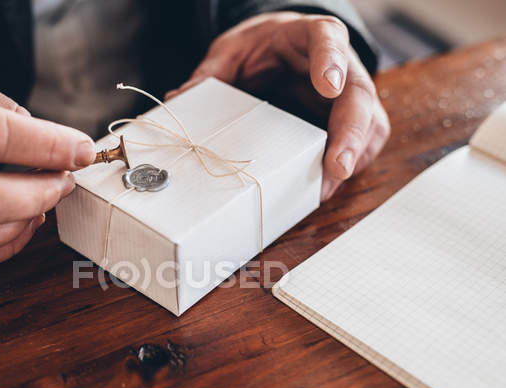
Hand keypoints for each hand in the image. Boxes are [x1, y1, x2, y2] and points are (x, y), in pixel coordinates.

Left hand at [167, 12, 390, 200]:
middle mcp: (341, 66)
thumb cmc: (261, 48)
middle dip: (351, 133)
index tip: (328, 84)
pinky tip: (322, 188)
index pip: (328, 39)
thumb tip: (179, 100)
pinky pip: (361, 147)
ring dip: (351, 160)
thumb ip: (212, 73)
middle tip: (336, 166)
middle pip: (359, 95)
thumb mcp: (231, 51)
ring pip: (369, 126)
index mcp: (310, 36)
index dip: (332, 60)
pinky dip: (346, 168)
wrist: (278, 51)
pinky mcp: (351, 123)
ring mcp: (350, 97)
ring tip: (323, 190)